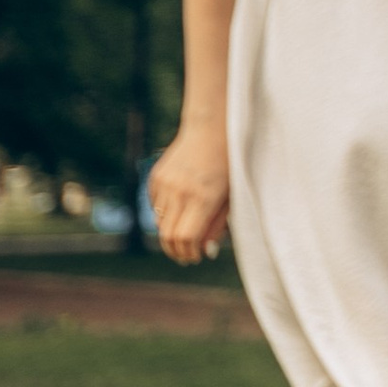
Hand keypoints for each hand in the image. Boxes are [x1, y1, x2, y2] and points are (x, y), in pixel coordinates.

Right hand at [151, 123, 229, 262]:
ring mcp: (164, 183)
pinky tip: (180, 210)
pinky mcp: (155, 178)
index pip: (185, 238)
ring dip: (170, 234)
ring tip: (185, 234)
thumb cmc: (229, 165)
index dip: (189, 253)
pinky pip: (155, 206)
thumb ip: (218, 225)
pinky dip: (165, 215)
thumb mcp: (231, 196)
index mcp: (203, 197)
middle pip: (167, 236)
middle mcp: (180, 191)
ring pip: (159, 223)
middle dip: (176, 251)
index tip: (197, 257)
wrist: (210, 129)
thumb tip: (206, 251)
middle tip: (187, 256)